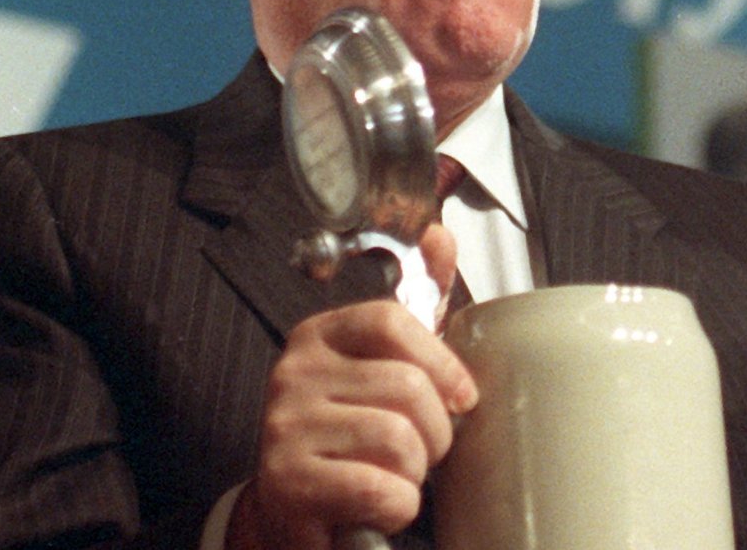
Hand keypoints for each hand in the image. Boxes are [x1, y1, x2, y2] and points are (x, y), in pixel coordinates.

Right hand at [229, 224, 473, 549]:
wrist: (293, 507)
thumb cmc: (351, 433)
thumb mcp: (384, 361)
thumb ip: (417, 299)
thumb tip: (441, 238)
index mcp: (322, 336)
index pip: (394, 320)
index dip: (443, 362)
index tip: (461, 396)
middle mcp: (295, 373)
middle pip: (407, 387)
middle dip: (436, 432)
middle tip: (423, 450)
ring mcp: (285, 426)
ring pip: (398, 440)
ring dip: (416, 471)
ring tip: (397, 475)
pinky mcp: (287, 482)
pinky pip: (379, 489)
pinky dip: (397, 505)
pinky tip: (380, 504)